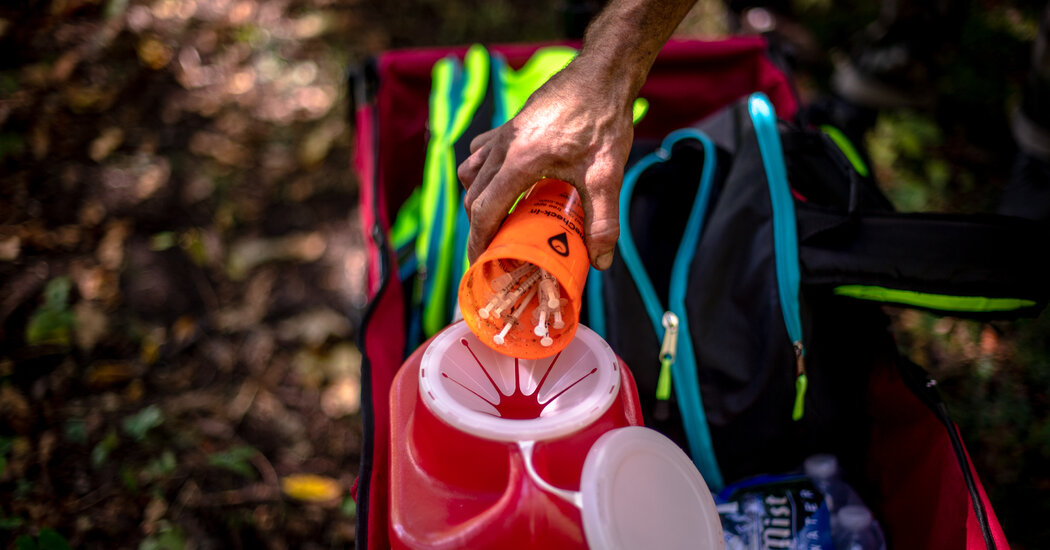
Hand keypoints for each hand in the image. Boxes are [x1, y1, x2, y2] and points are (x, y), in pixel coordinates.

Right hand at [457, 60, 634, 270]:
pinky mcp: (511, 124)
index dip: (478, 241)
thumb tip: (600, 261)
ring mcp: (504, 133)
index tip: (480, 262)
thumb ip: (603, 221)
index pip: (484, 210)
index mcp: (518, 161)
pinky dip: (484, 173)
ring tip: (501, 217)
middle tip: (495, 248)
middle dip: (478, 226)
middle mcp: (503, 146)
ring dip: (478, 198)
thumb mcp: (607, 175)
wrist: (603, 74)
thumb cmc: (603, 120)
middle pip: (472, 195)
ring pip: (471, 172)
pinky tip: (510, 183)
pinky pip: (481, 152)